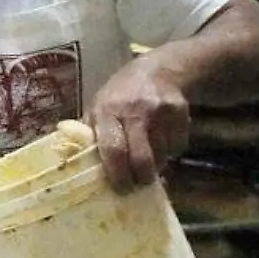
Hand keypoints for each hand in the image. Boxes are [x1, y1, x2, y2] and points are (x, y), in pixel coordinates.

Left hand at [87, 61, 190, 190]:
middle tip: (138, 184)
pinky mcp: (180, 113)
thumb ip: (90, 134)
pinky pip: (177, 146)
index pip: (112, 149)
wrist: (159, 69)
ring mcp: (159, 111)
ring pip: (161, 155)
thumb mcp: (99, 106)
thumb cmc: (121, 94)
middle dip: (141, 177)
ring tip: (148, 155)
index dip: (117, 175)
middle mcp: (134, 110)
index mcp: (107, 111)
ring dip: (156, 163)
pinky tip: (162, 139)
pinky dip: (170, 151)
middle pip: (141, 158)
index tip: (120, 188)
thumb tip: (78, 166)